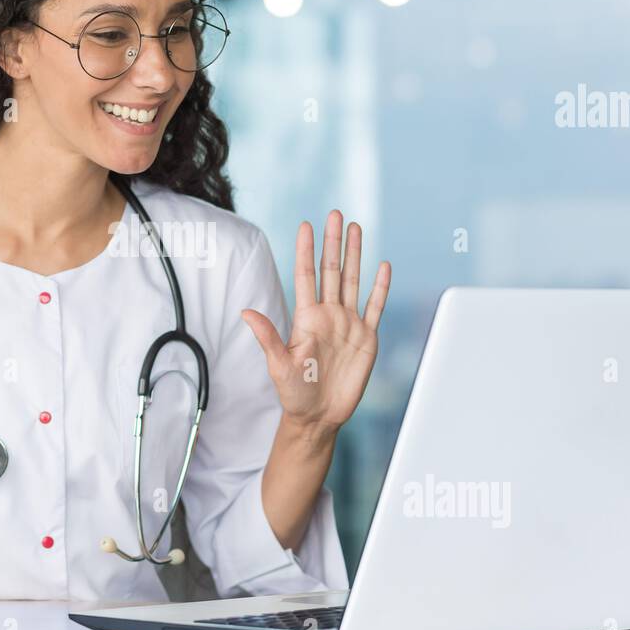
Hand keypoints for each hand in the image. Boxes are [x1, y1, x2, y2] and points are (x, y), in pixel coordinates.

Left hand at [242, 211, 391, 431]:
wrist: (319, 416)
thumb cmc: (294, 393)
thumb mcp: (279, 365)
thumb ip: (267, 337)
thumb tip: (246, 313)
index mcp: (306, 318)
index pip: (306, 275)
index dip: (306, 250)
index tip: (306, 225)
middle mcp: (328, 315)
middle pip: (331, 270)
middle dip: (333, 242)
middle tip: (335, 214)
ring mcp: (348, 324)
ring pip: (353, 281)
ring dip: (356, 255)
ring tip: (357, 228)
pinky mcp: (366, 338)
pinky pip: (375, 307)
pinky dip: (381, 287)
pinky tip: (383, 266)